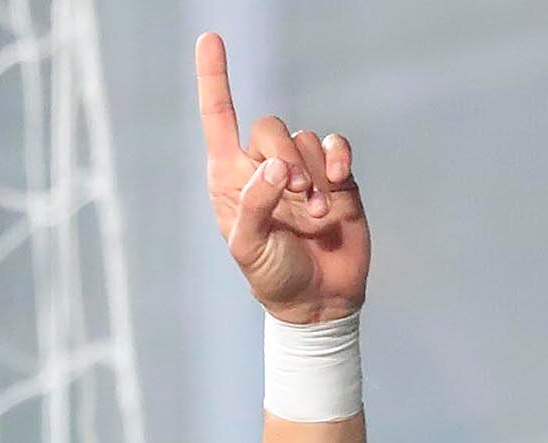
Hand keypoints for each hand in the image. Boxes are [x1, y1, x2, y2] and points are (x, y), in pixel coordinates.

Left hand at [199, 30, 365, 323]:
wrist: (320, 299)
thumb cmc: (274, 277)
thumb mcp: (250, 249)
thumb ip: (256, 206)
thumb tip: (275, 168)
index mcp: (230, 180)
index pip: (219, 120)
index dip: (215, 80)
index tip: (209, 39)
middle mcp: (263, 168)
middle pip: (269, 127)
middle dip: (284, 157)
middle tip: (297, 195)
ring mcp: (301, 170)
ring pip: (305, 137)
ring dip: (313, 173)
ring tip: (315, 215)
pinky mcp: (335, 175)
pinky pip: (335, 144)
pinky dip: (338, 159)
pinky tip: (339, 185)